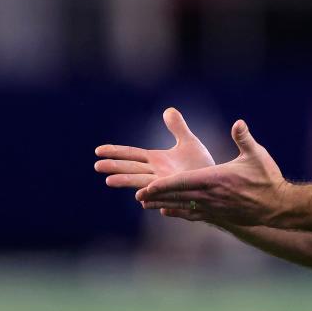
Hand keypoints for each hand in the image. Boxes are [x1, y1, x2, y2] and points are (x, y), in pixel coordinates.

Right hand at [95, 107, 214, 190]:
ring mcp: (165, 186)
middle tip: (96, 166)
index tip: (98, 150)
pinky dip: (154, 200)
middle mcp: (157, 174)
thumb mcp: (189, 142)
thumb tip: (168, 110)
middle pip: (132, 169)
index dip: (116, 152)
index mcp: (157, 160)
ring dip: (127, 183)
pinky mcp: (177, 196)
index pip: (132, 155)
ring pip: (143, 184)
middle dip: (115, 167)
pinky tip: (142, 201)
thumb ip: (177, 128)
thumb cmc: (200, 165)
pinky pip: (164, 199)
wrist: (215, 184)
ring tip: (109, 181)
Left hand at [136, 119, 287, 226]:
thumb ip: (244, 138)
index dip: (163, 185)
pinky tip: (167, 212)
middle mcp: (211, 197)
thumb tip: (238, 123)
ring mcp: (214, 208)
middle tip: (137, 195)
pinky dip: (178, 212)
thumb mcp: (257, 155)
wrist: (278, 207)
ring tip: (146, 204)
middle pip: (178, 196)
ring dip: (164, 204)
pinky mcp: (219, 215)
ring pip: (183, 207)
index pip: (183, 183)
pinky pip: (193, 214)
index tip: (147, 187)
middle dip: (156, 195)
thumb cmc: (268, 179)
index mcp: (216, 180)